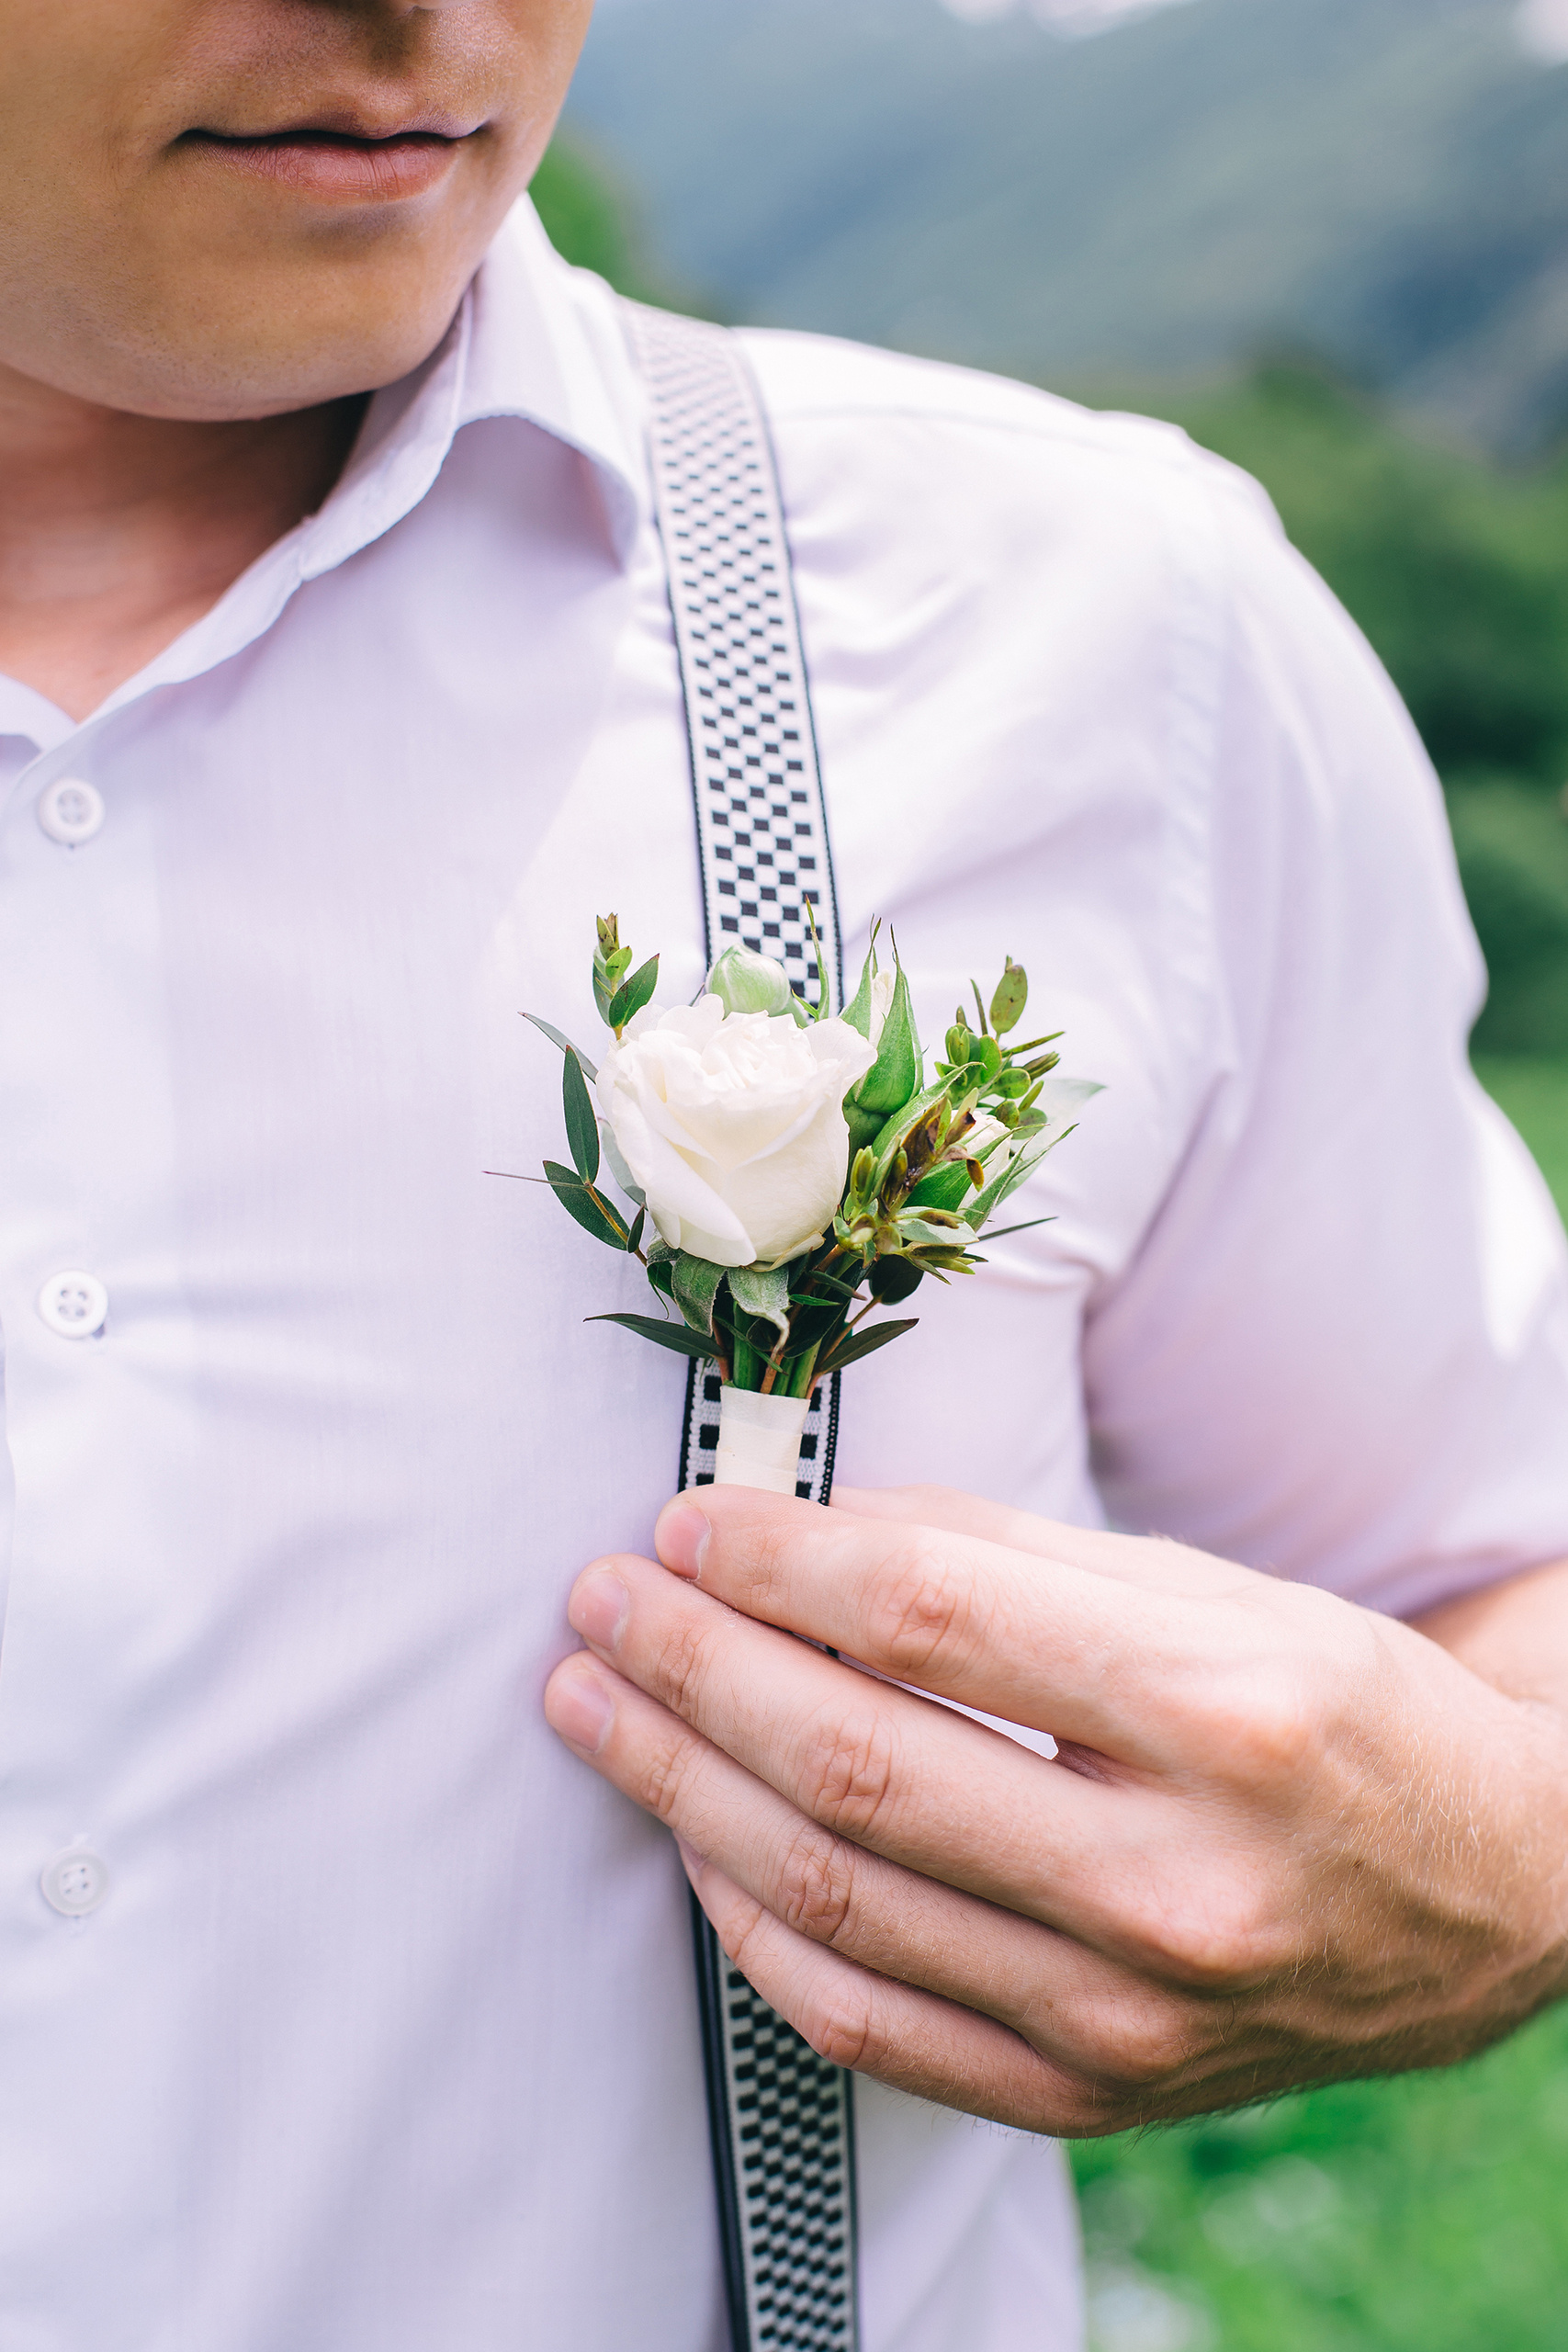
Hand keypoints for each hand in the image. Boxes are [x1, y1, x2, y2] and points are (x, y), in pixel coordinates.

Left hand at [543, 1486, 1567, 2134]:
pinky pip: (867, 2025)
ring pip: (833, 1898)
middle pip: (853, 1762)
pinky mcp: (1092, 2094)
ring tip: (598, 1707)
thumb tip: (817, 1528)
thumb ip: (1011, 1555)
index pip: (930, 1618)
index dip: (775, 1560)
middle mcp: (1173, 1883)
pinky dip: (754, 1927)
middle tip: (602, 1603)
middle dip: (690, 1667)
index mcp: (1223, 1714)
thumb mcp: (1214, 1593)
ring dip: (681, 1789)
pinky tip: (697, 1840)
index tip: (686, 1522)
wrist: (1493, 1905)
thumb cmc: (1340, 1717)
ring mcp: (1128, 2016)